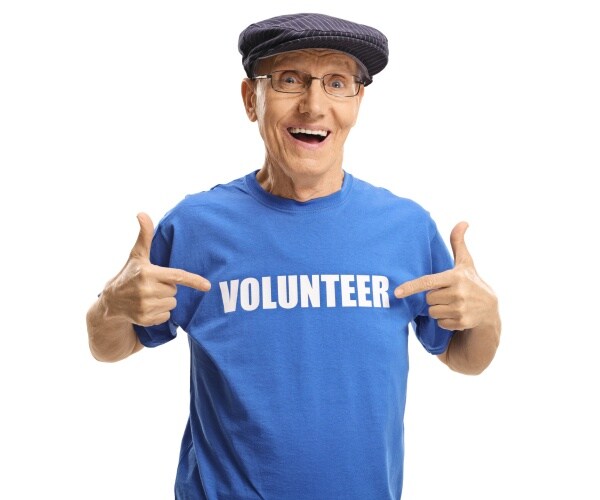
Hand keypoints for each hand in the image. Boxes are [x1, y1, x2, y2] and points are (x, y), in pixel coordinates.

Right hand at [100, 212, 210, 326]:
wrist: (111, 302)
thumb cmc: (129, 275)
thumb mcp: (137, 255)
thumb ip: (145, 235)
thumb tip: (142, 213)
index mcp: (147, 273)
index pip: (177, 276)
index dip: (193, 281)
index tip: (207, 286)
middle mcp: (146, 290)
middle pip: (174, 290)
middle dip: (167, 288)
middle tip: (152, 285)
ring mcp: (145, 306)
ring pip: (172, 303)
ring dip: (164, 300)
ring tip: (149, 296)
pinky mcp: (145, 319)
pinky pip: (166, 315)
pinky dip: (160, 312)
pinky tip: (147, 307)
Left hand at [394, 222, 496, 330]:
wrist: (490, 308)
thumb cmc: (471, 281)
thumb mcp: (465, 263)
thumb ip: (458, 243)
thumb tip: (463, 221)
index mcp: (455, 277)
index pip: (428, 282)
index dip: (411, 287)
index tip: (396, 292)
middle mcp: (458, 293)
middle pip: (428, 298)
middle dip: (433, 297)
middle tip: (446, 294)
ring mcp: (460, 309)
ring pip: (432, 311)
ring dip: (438, 309)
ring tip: (452, 303)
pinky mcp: (461, 322)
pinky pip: (440, 322)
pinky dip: (444, 320)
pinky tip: (456, 314)